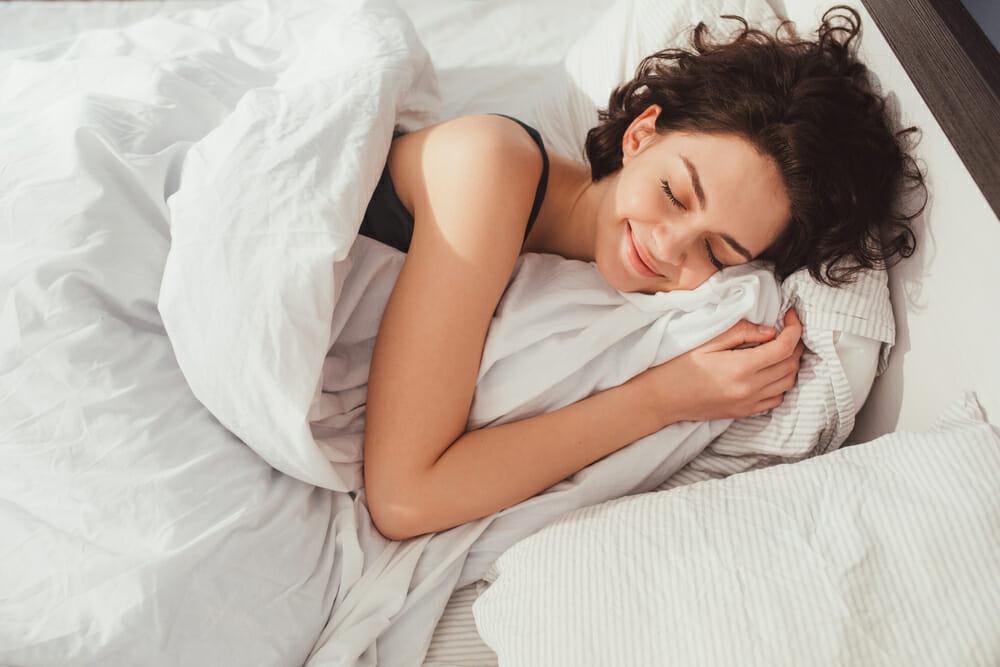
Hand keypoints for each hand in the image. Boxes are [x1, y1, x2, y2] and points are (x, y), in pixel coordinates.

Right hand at [648, 308, 803, 422]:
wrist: (661, 399)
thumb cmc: (678, 367)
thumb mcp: (707, 341)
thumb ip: (740, 332)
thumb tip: (769, 331)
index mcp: (740, 368)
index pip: (784, 347)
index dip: (795, 328)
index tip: (791, 315)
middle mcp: (749, 389)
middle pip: (791, 365)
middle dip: (796, 344)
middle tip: (787, 329)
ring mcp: (748, 403)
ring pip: (788, 383)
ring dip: (790, 364)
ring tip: (780, 348)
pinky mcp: (744, 412)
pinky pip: (776, 399)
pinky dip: (780, 383)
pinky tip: (769, 371)